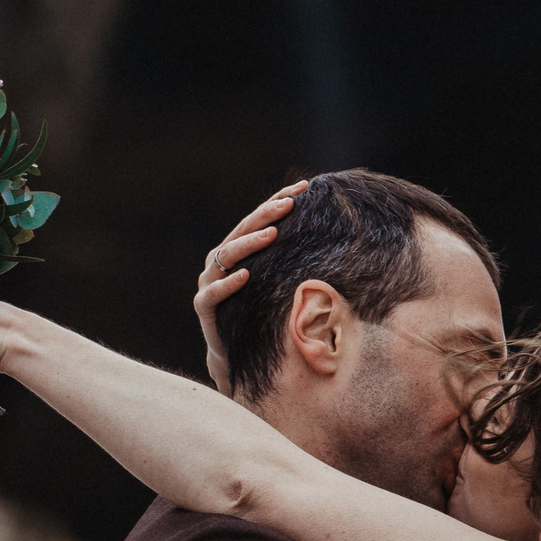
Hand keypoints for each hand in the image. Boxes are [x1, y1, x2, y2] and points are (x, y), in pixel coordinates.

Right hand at [196, 180, 306, 392]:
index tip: (304, 187)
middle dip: (266, 215)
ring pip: (225, 256)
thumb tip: (335, 239)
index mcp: (238, 250)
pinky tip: (245, 276)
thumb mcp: (279, 284)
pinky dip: (228, 284)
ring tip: (270, 234)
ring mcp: (209, 282)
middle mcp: (220, 262)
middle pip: (242, 231)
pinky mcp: (204, 307)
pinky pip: (214, 292)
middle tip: (289, 204)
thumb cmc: (263, 314)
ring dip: (248, 244)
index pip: (258, 219)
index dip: (278, 200)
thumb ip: (293, 262)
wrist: (238, 354)